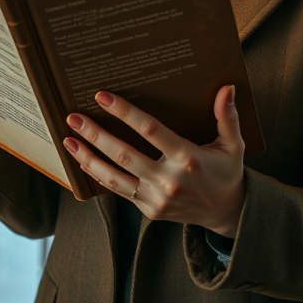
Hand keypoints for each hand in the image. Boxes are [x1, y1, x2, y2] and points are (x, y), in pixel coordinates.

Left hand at [63, 85, 245, 238]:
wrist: (226, 214)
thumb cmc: (227, 173)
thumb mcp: (234, 145)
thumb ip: (227, 117)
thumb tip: (227, 88)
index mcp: (188, 158)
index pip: (151, 131)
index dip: (125, 113)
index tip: (103, 97)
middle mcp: (169, 180)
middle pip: (125, 155)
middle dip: (97, 135)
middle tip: (74, 116)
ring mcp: (157, 199)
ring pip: (115, 177)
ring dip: (89, 158)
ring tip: (68, 140)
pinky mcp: (149, 210)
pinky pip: (119, 191)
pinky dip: (99, 176)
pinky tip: (83, 161)